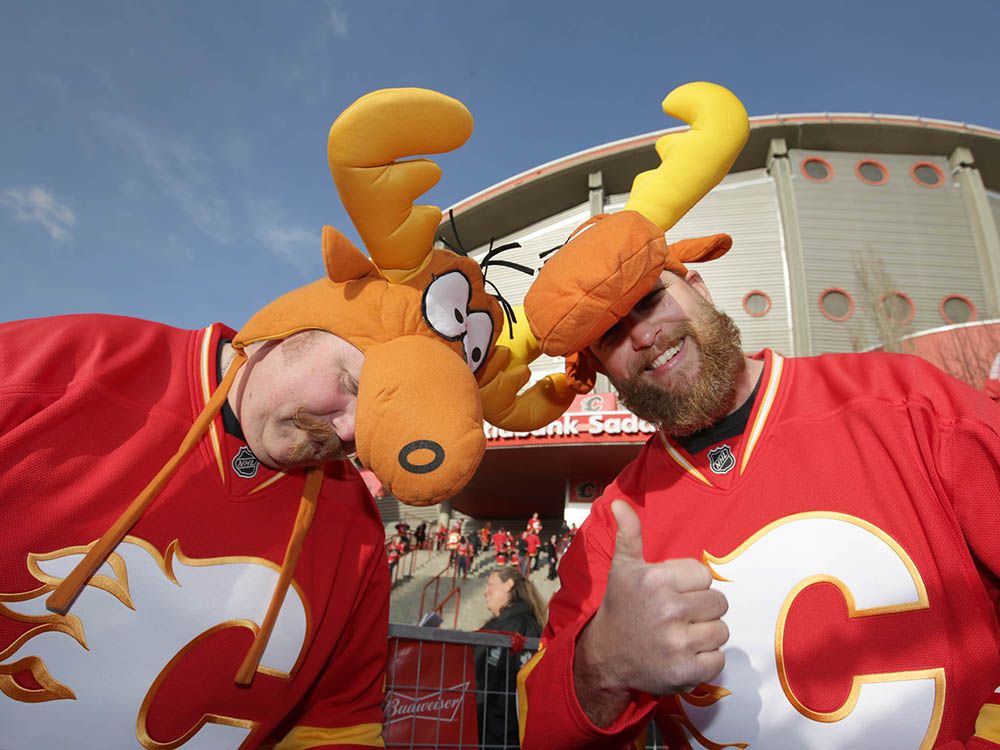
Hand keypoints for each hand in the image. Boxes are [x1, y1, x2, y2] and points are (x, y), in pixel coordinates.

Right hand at [574, 500, 728, 725]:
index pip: (705, 576)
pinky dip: (705, 659)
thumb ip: (629, 534)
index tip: (673, 593)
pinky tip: (684, 654)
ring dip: (706, 634)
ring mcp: (678, 642)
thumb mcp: (623, 568)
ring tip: (681, 635)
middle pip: (718, 602)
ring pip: (722, 630)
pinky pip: (719, 658)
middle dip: (702, 609)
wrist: (606, 657)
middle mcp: (668, 609)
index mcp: (656, 580)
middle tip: (678, 616)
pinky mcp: (686, 671)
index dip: (692, 585)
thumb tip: (619, 502)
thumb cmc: (621, 607)